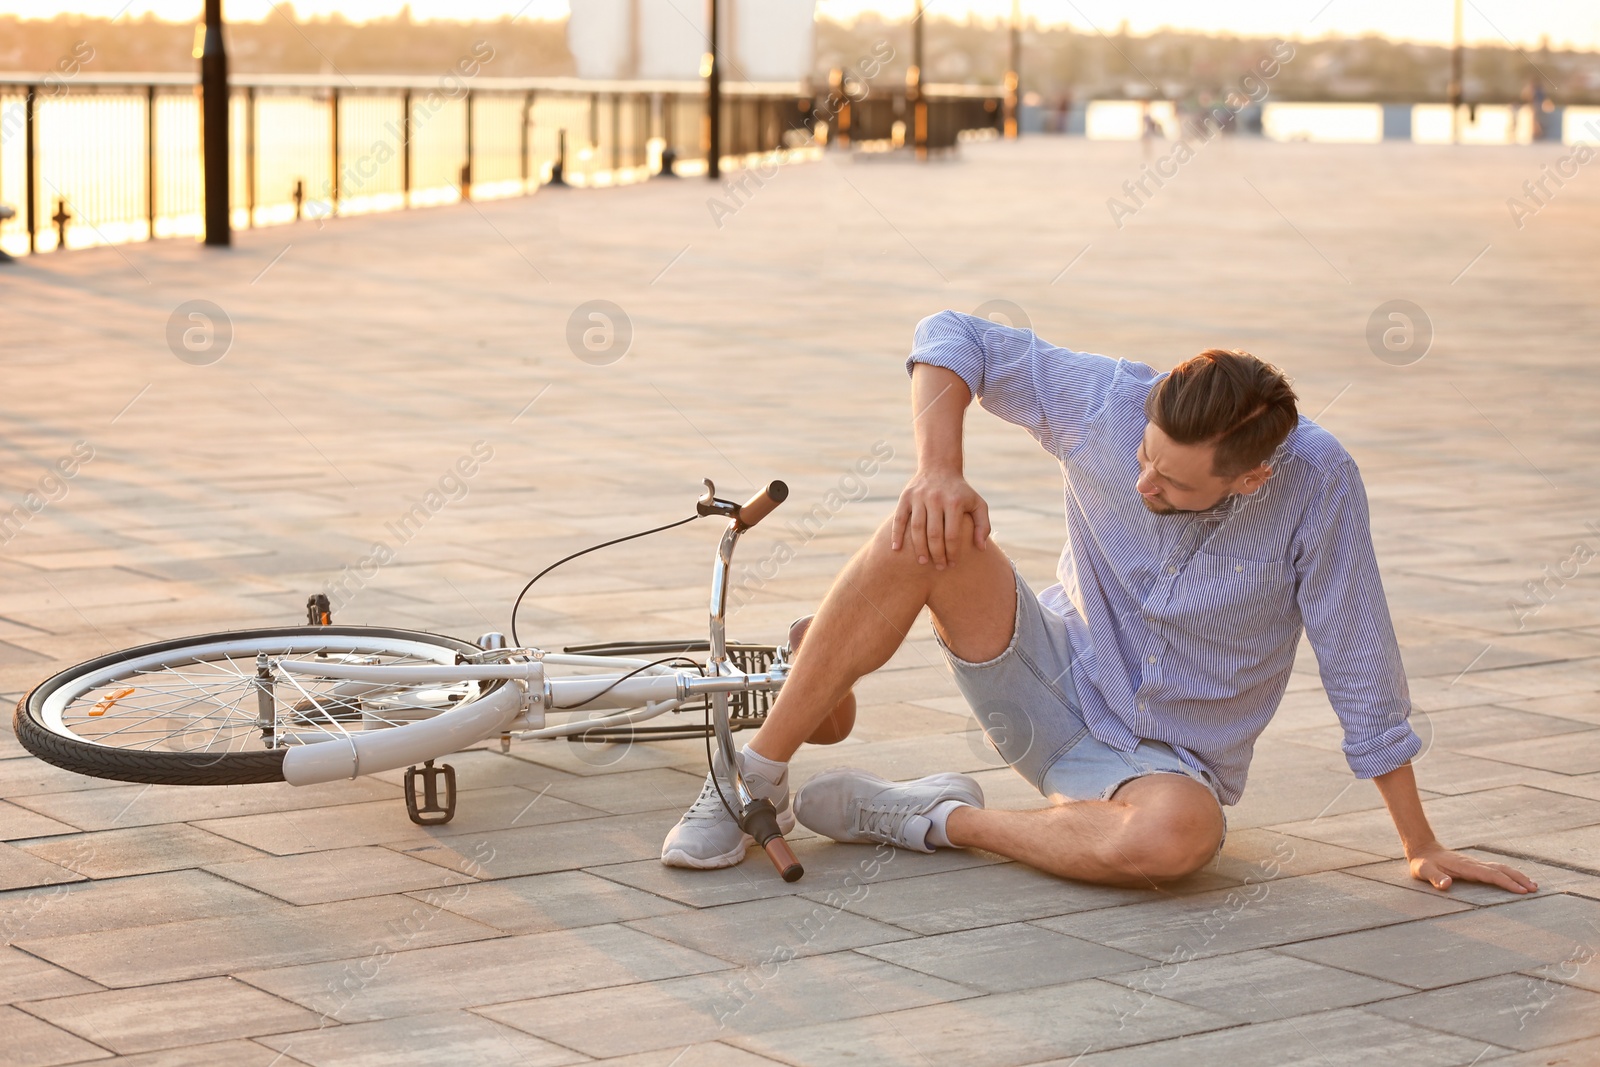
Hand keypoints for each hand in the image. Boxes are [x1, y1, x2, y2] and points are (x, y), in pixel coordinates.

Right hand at [890, 469, 990, 569]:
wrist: (940, 467)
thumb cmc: (961, 492)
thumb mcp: (978, 504)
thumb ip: (983, 525)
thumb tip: (981, 548)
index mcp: (954, 502)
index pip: (952, 535)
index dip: (952, 552)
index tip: (952, 564)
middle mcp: (936, 499)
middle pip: (934, 534)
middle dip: (937, 554)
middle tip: (939, 567)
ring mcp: (919, 498)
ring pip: (917, 528)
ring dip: (919, 548)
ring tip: (923, 562)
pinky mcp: (906, 497)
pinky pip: (899, 519)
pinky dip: (896, 534)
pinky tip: (896, 548)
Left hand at [1408, 845, 1537, 893]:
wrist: (1423, 849)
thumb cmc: (1423, 863)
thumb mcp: (1424, 871)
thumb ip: (1434, 877)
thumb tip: (1446, 885)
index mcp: (1465, 866)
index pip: (1490, 874)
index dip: (1506, 882)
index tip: (1521, 890)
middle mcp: (1474, 863)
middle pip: (1501, 870)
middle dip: (1518, 878)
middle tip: (1535, 889)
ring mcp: (1476, 863)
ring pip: (1501, 868)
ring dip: (1517, 875)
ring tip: (1533, 885)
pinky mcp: (1475, 865)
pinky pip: (1496, 869)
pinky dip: (1509, 874)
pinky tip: (1517, 880)